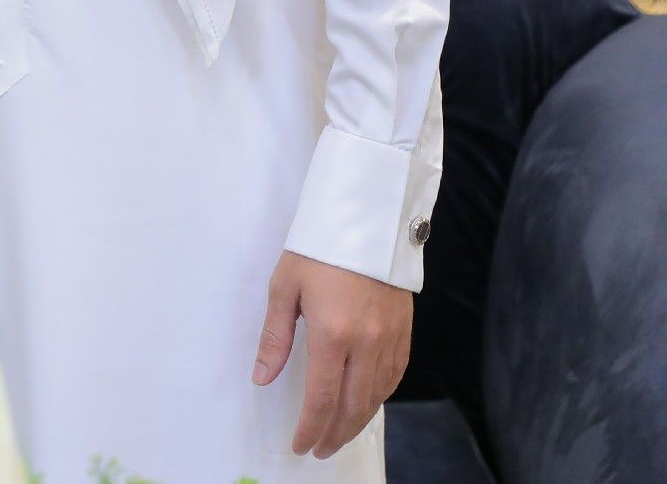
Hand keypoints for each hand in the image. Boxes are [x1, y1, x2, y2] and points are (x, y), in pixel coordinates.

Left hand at [251, 250, 411, 459]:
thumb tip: (262, 377)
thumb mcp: (284, 287)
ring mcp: (390, 337)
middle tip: (320, 450)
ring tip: (340, 433)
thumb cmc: (318, 247)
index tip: (301, 445)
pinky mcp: (405, 329)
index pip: (322, 399)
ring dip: (358, 420)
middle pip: (352, 406)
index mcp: (333, 334)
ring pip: (377, 395)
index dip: (311, 428)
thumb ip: (275, 338)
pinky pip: (396, 375)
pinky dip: (381, 396)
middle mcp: (366, 342)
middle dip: (335, 434)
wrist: (366, 217)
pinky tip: (368, 402)